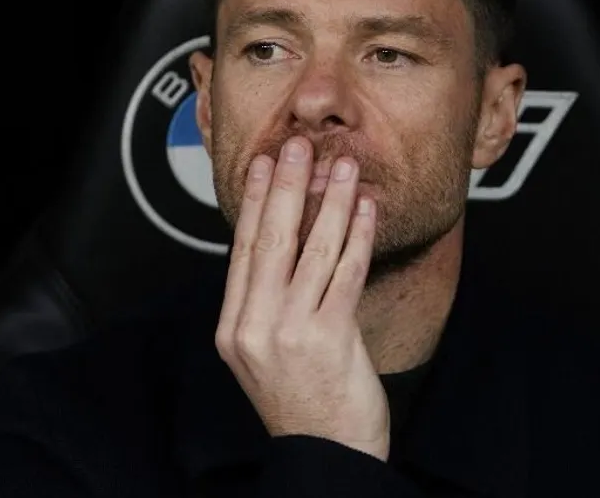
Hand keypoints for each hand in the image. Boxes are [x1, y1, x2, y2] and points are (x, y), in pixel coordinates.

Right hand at [215, 136, 389, 460]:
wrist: (328, 454)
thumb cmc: (305, 403)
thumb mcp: (267, 352)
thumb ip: (269, 303)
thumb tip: (285, 242)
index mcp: (235, 328)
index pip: (243, 250)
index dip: (255, 203)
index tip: (264, 164)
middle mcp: (255, 327)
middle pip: (271, 240)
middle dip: (287, 186)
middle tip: (297, 145)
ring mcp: (289, 332)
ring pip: (310, 250)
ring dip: (329, 201)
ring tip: (341, 165)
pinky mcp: (328, 338)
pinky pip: (344, 273)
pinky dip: (357, 235)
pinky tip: (365, 208)